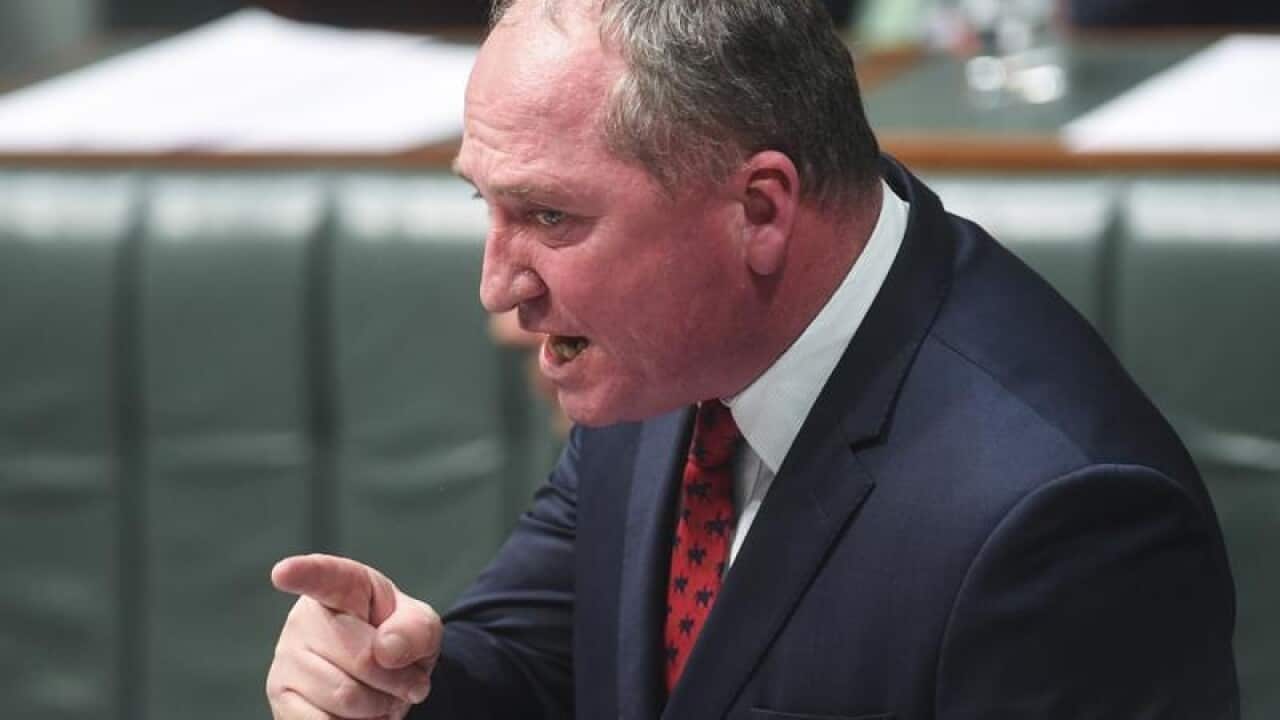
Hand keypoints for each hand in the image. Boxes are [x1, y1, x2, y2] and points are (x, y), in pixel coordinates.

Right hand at [267, 554, 441, 719]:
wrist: (381, 678)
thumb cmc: (396, 639)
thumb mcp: (420, 626)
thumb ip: (415, 629)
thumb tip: (387, 650)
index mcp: (342, 587)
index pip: (322, 577)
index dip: (303, 573)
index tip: (283, 572)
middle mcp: (304, 620)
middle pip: (362, 658)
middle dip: (397, 680)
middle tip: (408, 681)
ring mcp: (286, 661)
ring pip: (345, 697)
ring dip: (379, 706)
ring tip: (381, 695)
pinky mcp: (280, 700)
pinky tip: (357, 713)